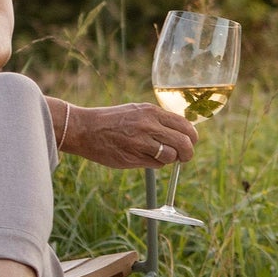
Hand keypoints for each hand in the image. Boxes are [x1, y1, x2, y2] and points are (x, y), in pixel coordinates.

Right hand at [63, 102, 198, 169]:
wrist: (85, 129)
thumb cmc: (113, 120)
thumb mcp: (137, 111)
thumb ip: (159, 120)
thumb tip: (183, 133)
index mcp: (151, 112)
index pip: (185, 125)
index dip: (192, 137)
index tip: (191, 142)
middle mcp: (148, 126)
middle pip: (183, 143)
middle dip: (188, 153)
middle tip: (184, 156)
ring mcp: (140, 143)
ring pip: (171, 156)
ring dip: (170, 159)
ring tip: (160, 155)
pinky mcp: (133, 158)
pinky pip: (156, 165)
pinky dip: (156, 164)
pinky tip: (144, 157)